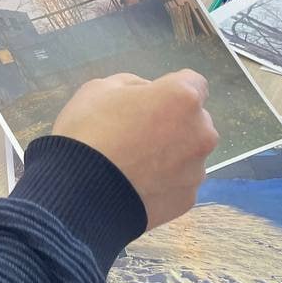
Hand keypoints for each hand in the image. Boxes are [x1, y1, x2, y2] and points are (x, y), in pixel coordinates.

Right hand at [51, 69, 216, 229]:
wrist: (80, 193)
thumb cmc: (89, 132)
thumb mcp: (99, 88)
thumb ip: (133, 84)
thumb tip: (147, 95)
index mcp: (183, 98)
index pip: (193, 82)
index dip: (168, 88)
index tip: (147, 101)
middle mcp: (200, 133)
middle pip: (195, 120)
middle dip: (174, 122)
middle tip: (138, 133)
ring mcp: (197, 170)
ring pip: (189, 154)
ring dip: (171, 154)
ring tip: (134, 166)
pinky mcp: (188, 200)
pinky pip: (179, 183)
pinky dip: (164, 182)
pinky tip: (135, 186)